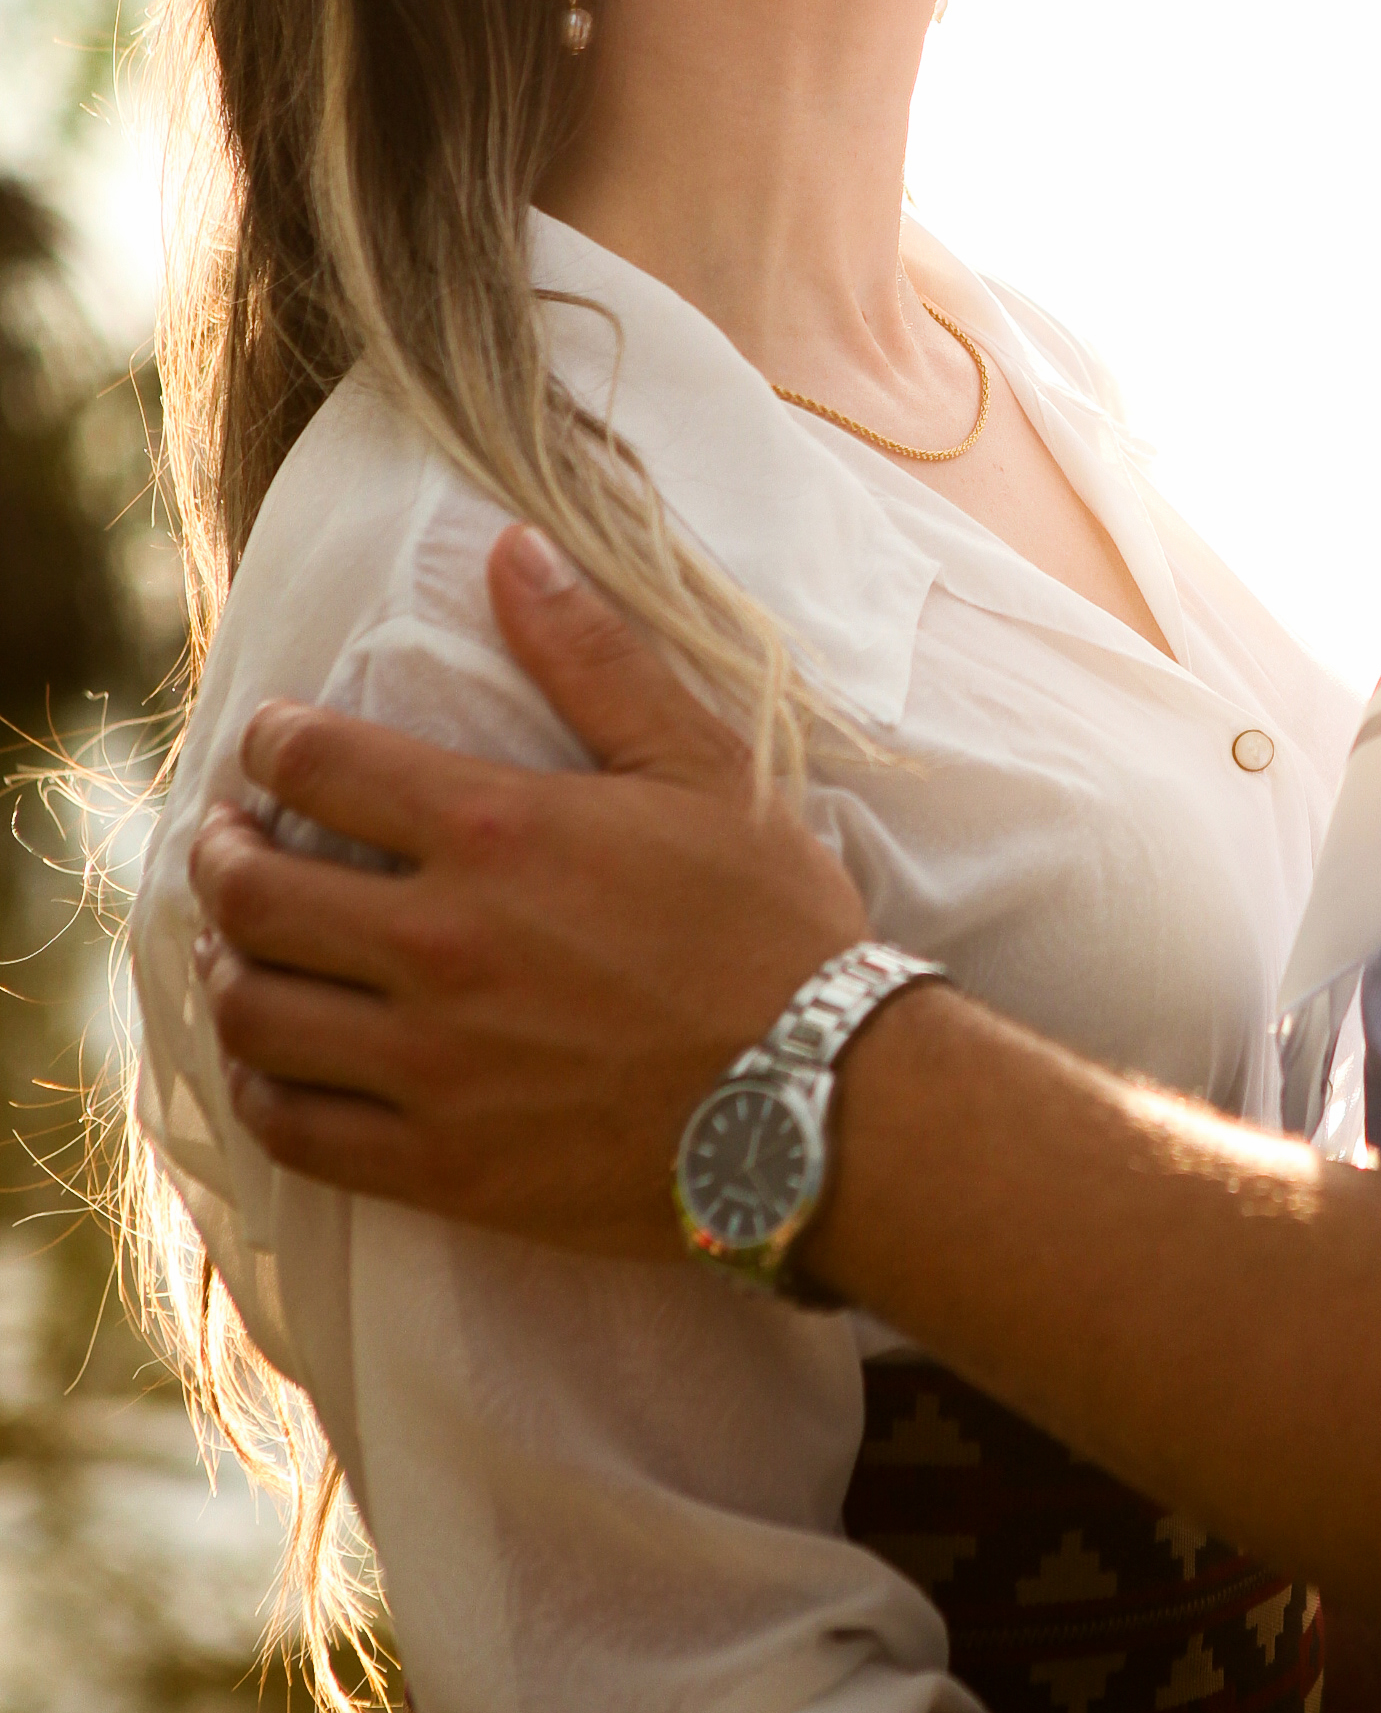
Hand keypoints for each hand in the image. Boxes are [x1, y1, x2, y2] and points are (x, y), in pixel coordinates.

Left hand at [190, 527, 865, 1244]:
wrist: (826, 1106)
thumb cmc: (774, 927)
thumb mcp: (703, 768)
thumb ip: (595, 658)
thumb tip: (513, 547)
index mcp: (496, 831)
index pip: (316, 765)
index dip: (272, 745)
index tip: (270, 746)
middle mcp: (440, 944)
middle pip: (256, 890)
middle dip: (222, 852)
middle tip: (230, 841)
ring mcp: (431, 1063)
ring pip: (255, 1009)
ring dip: (226, 964)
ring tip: (237, 944)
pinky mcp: (439, 1165)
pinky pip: (294, 1128)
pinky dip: (257, 1086)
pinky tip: (269, 1061)